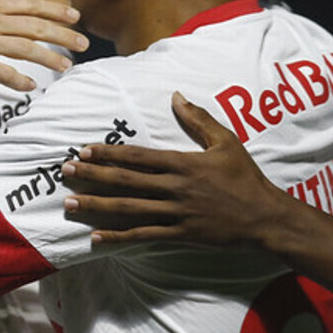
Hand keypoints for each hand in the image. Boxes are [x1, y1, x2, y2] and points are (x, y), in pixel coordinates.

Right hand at [0, 0, 86, 88]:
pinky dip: (20, 80)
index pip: (30, 5)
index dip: (56, 10)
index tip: (76, 16)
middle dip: (63, 34)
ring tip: (66, 67)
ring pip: (26, 48)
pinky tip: (31, 86)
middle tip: (83, 43)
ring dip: (50, 58)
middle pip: (36, 26)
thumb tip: (4, 16)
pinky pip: (2, 72)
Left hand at [60, 92, 281, 244]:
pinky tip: (96, 236)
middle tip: (65, 171)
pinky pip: (144, 235)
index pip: (138, 157)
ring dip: (97, 205)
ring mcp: (177, 212)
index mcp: (183, 163)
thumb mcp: (227, 142)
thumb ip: (199, 120)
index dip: (109, 153)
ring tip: (69, 204)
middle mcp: (176, 187)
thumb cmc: (246, 178)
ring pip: (129, 208)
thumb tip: (176, 95)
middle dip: (93, 175)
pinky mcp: (181, 234)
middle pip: (126, 181)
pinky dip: (119, 236)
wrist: (267, 217)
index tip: (84, 150)